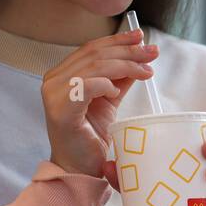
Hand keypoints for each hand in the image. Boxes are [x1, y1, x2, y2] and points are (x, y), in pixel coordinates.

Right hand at [41, 27, 158, 191]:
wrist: (80, 168)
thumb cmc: (91, 136)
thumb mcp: (109, 101)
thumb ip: (119, 78)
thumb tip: (140, 56)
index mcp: (62, 75)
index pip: (91, 49)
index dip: (117, 40)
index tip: (141, 37)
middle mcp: (54, 81)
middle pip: (95, 54)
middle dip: (127, 50)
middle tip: (152, 52)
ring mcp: (54, 94)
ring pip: (95, 67)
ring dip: (125, 65)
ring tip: (146, 71)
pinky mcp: (61, 110)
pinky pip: (87, 86)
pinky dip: (106, 84)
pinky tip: (116, 92)